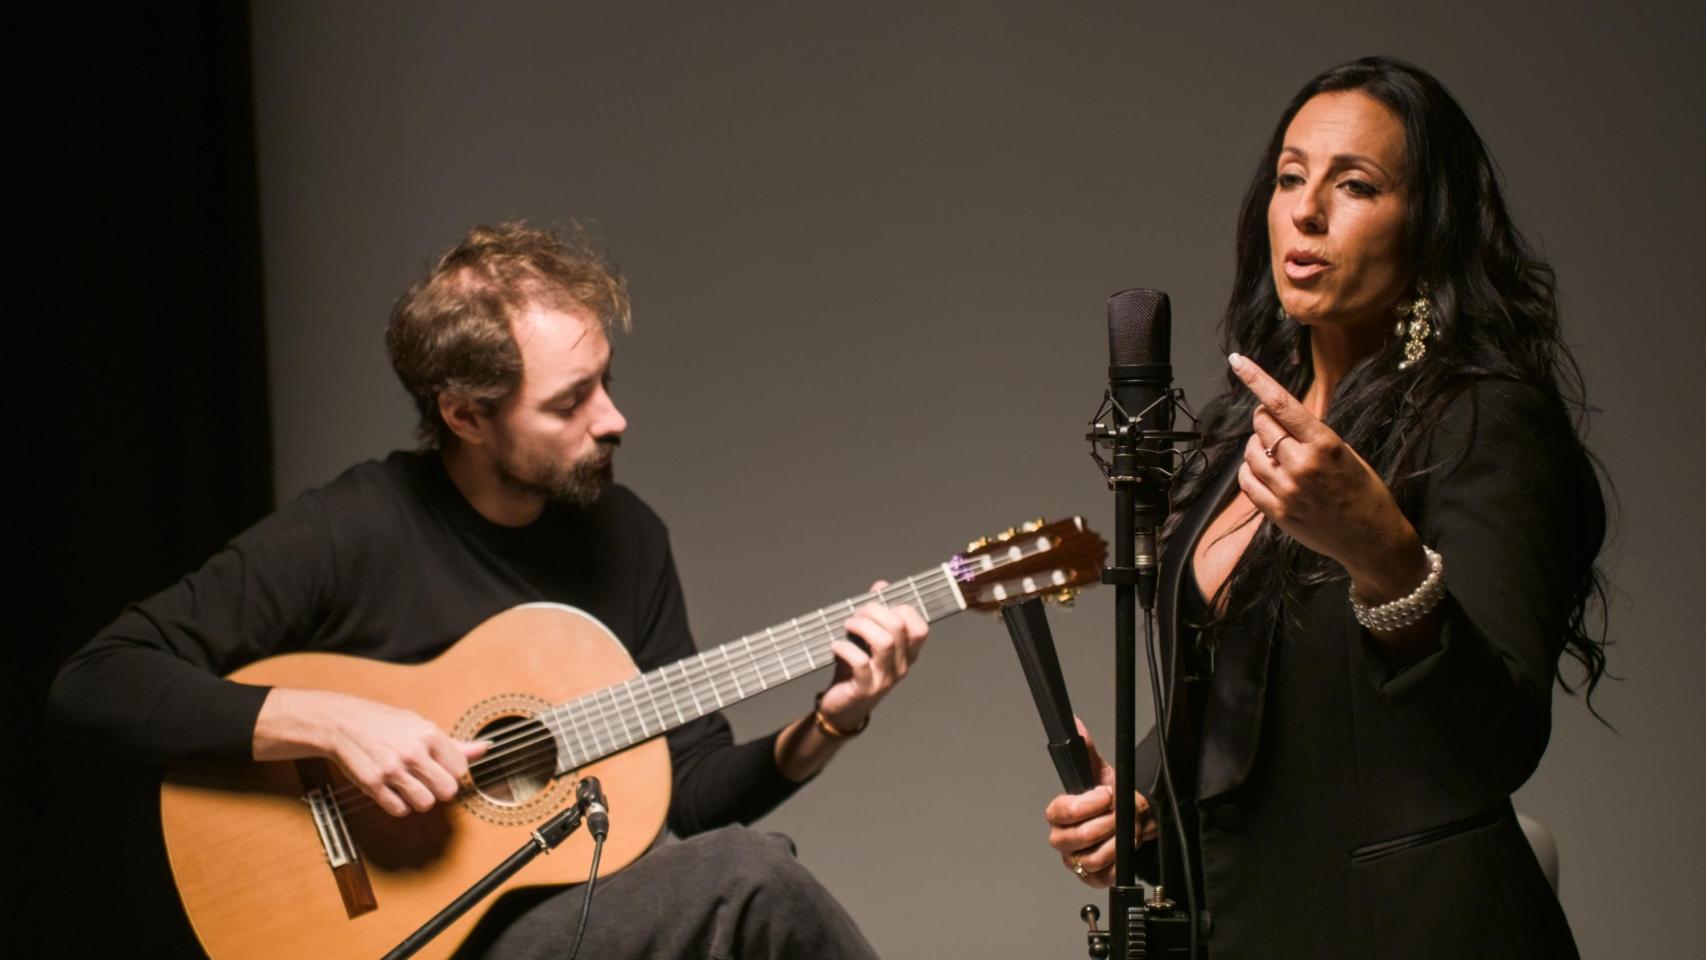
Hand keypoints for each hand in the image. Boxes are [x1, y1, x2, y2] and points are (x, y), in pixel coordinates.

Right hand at [254, 688, 488, 817]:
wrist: (344, 724)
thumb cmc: (387, 725)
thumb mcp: (421, 726)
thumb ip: (453, 744)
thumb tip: (485, 749)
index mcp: (429, 734)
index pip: (460, 769)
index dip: (453, 773)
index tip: (441, 768)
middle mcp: (413, 752)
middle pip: (448, 790)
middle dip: (440, 790)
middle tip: (429, 781)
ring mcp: (392, 769)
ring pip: (426, 803)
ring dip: (420, 800)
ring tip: (411, 786)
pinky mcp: (373, 784)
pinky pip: (399, 810)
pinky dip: (399, 805)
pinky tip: (394, 791)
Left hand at [815, 581, 928, 731]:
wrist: (842, 707)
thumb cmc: (855, 670)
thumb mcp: (867, 641)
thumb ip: (876, 614)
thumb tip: (881, 586)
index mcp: (907, 655)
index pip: (920, 628)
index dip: (901, 610)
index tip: (879, 606)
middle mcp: (901, 667)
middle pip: (899, 628)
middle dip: (874, 612)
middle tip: (856, 614)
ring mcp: (885, 679)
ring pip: (884, 643)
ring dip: (862, 627)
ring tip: (847, 625)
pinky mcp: (865, 689)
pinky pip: (860, 663)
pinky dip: (845, 648)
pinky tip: (835, 645)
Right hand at [1044, 720, 1151, 887]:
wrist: (1129, 822)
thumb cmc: (1110, 800)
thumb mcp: (1101, 772)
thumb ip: (1086, 749)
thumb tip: (1077, 726)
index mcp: (1059, 814)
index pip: (1061, 811)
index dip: (1088, 804)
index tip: (1106, 794)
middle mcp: (1062, 839)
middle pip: (1080, 837)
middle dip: (1108, 822)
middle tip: (1120, 813)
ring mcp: (1075, 861)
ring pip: (1093, 858)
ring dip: (1117, 842)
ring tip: (1126, 830)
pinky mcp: (1090, 878)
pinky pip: (1103, 876)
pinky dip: (1118, 863)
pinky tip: (1123, 848)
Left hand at [1227, 353, 1426, 600]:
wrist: (1372, 539)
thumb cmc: (1364, 492)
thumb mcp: (1347, 453)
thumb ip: (1312, 436)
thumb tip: (1277, 416)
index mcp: (1324, 444)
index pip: (1282, 404)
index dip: (1256, 379)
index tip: (1237, 361)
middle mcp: (1302, 465)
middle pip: (1262, 425)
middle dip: (1264, 417)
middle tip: (1274, 422)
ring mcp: (1286, 490)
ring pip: (1250, 452)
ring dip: (1256, 444)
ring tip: (1274, 450)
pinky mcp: (1276, 512)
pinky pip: (1246, 481)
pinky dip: (1248, 469)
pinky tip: (1261, 469)